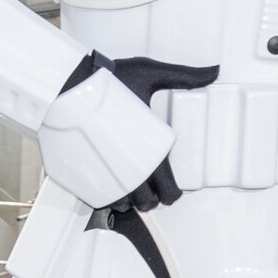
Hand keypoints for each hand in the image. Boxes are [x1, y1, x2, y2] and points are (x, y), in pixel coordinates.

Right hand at [36, 70, 174, 212]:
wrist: (63, 84)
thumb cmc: (106, 78)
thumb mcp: (149, 73)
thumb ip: (184, 76)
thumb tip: (213, 71)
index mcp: (149, 152)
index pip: (168, 190)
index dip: (172, 193)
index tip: (170, 187)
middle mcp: (127, 171)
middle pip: (146, 203)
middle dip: (151, 199)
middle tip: (150, 186)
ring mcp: (102, 177)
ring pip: (122, 205)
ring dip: (128, 200)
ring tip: (128, 186)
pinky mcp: (80, 177)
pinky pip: (97, 200)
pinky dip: (105, 196)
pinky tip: (107, 183)